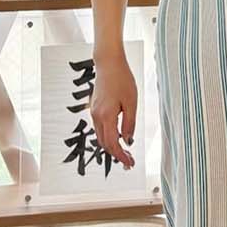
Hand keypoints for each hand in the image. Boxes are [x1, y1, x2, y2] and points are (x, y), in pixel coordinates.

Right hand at [90, 53, 138, 169]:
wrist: (108, 63)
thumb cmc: (122, 79)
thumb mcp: (131, 103)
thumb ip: (129, 124)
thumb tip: (128, 141)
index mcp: (106, 116)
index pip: (112, 144)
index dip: (121, 156)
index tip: (130, 163)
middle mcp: (97, 116)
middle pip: (104, 143)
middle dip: (117, 154)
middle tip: (130, 161)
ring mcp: (94, 112)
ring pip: (101, 137)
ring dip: (112, 146)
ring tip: (126, 152)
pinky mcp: (95, 108)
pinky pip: (101, 128)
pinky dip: (109, 136)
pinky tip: (120, 137)